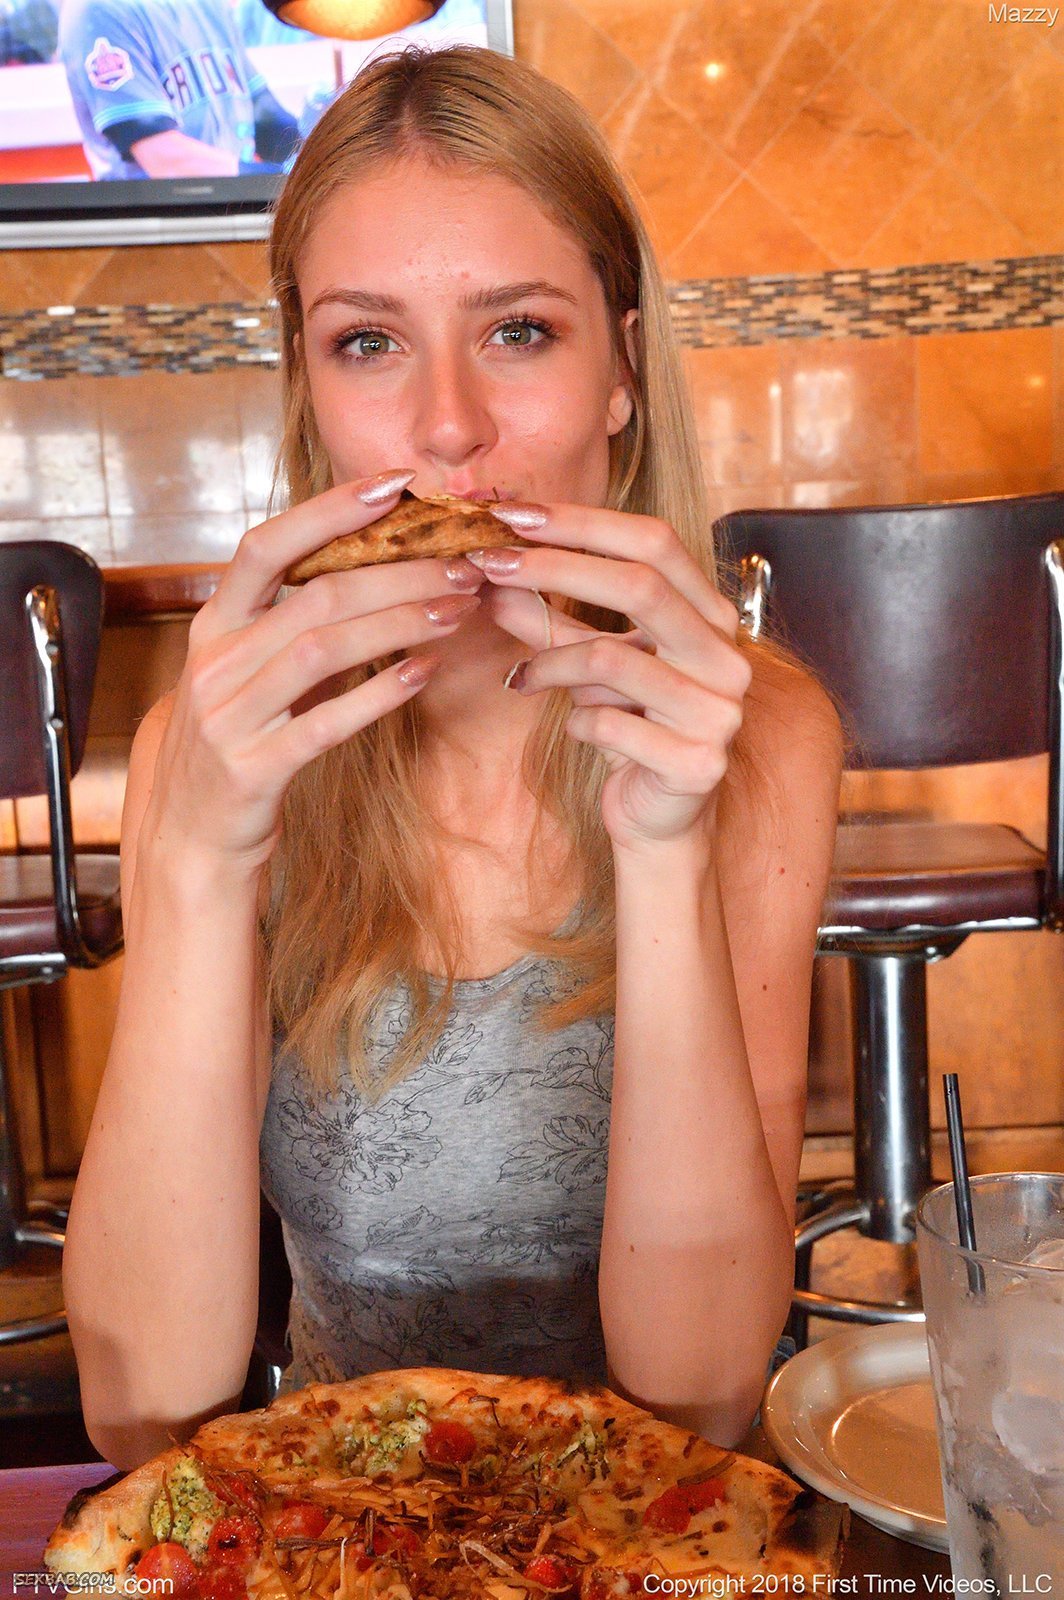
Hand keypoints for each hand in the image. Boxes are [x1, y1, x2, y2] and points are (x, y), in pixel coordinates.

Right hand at [146, 470, 484, 876]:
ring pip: (323, 650)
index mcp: (215, 624)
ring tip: (457, 609)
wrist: (192, 832)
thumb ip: (297, 622)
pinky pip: (326, 722)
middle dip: (399, 573)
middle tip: (463, 564)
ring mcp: (229, 716)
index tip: (396, 485)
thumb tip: (381, 563)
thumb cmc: (241, 737)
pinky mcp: (254, 768)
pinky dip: (379, 693)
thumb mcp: (254, 669)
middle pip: (316, 596)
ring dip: (400, 622)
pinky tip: (424, 672)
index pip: (267, 545)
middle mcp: (216, 661)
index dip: (329, 510)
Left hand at [469, 503, 751, 852]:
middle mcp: (726, 656)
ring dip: (549, 661)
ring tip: (522, 674)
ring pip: (612, 659)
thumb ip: (552, 618)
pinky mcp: (697, 763)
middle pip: (641, 585)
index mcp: (711, 616)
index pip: (654, 541)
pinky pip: (610, 724)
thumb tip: (492, 572)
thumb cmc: (630, 725)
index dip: (581, 521)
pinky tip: (574, 729)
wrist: (660, 817)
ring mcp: (719, 711)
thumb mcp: (588, 665)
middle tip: (489, 565)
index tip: (510, 514)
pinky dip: (576, 722)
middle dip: (554, 567)